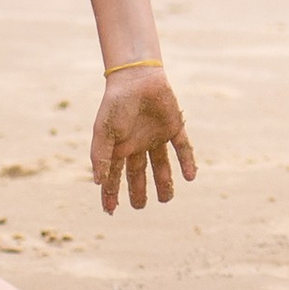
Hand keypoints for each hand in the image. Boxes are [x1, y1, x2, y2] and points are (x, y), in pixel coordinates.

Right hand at [90, 69, 195, 215]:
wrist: (137, 77)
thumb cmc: (115, 103)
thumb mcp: (103, 131)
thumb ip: (99, 156)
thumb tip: (97, 182)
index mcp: (119, 146)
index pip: (113, 176)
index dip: (111, 193)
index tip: (111, 211)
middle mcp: (138, 144)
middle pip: (138, 174)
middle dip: (138, 191)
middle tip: (140, 206)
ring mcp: (156, 136)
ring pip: (161, 165)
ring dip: (164, 182)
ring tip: (166, 199)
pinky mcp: (174, 127)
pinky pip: (182, 147)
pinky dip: (187, 161)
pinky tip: (190, 177)